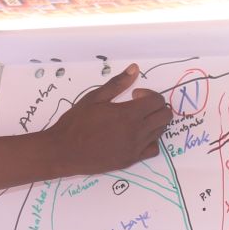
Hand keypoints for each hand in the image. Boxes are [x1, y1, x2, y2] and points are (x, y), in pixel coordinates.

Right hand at [45, 64, 172, 175]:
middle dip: (156, 107)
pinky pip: (153, 150)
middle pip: (165, 116)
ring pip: (160, 132)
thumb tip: (135, 69)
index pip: (157, 101)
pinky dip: (151, 140)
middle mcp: (136, 132)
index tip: (134, 95)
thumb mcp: (94, 98)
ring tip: (135, 120)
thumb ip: (117, 84)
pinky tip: (136, 136)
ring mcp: (135, 148)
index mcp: (128, 114)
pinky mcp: (131, 160)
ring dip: (153, 122)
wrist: (63, 151)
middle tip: (138, 106)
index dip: (149, 94)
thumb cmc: (76, 123)